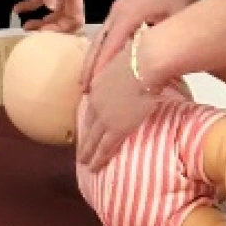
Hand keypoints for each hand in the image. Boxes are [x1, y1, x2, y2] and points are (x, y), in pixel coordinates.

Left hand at [13, 0, 85, 31]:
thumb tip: (51, 6)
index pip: (76, 16)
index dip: (62, 28)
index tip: (44, 32)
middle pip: (65, 17)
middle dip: (50, 27)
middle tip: (30, 32)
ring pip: (54, 8)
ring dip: (41, 19)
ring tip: (24, 25)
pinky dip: (31, 4)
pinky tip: (18, 7)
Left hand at [76, 38, 162, 169]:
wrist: (145, 64)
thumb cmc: (142, 57)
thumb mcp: (124, 61)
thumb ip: (122, 71)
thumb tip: (130, 71)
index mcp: (98, 84)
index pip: (91, 106)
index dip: (89, 119)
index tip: (87, 128)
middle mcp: (97, 101)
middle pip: (88, 125)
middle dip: (84, 139)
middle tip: (81, 152)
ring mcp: (105, 116)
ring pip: (92, 139)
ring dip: (88, 153)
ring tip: (85, 164)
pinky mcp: (116, 128)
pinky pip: (104, 147)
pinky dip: (98, 159)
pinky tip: (94, 168)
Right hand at [81, 0, 207, 91]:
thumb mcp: (177, 21)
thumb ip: (164, 43)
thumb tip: (153, 72)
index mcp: (128, 14)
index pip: (110, 46)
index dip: (101, 68)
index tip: (94, 89)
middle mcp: (118, 11)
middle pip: (99, 42)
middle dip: (90, 66)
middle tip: (83, 90)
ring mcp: (119, 9)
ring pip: (101, 38)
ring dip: (94, 58)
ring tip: (88, 82)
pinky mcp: (124, 10)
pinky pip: (109, 33)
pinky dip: (102, 49)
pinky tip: (102, 64)